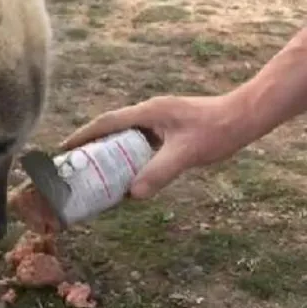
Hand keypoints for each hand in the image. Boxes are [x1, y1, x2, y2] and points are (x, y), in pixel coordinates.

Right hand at [59, 95, 247, 198]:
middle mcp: (149, 113)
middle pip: (110, 128)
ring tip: (94, 171)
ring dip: (108, 151)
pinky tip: (127, 171)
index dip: (82, 136)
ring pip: (124, 135)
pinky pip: (138, 141)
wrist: (244, 118)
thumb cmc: (216, 131)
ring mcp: (158, 119)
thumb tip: (133, 195)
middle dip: (90, 145)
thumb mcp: (185, 154)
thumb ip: (159, 172)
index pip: (105, 123)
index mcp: (147, 112)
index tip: (63, 149)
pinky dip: (126, 154)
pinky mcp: (168, 127)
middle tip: (74, 164)